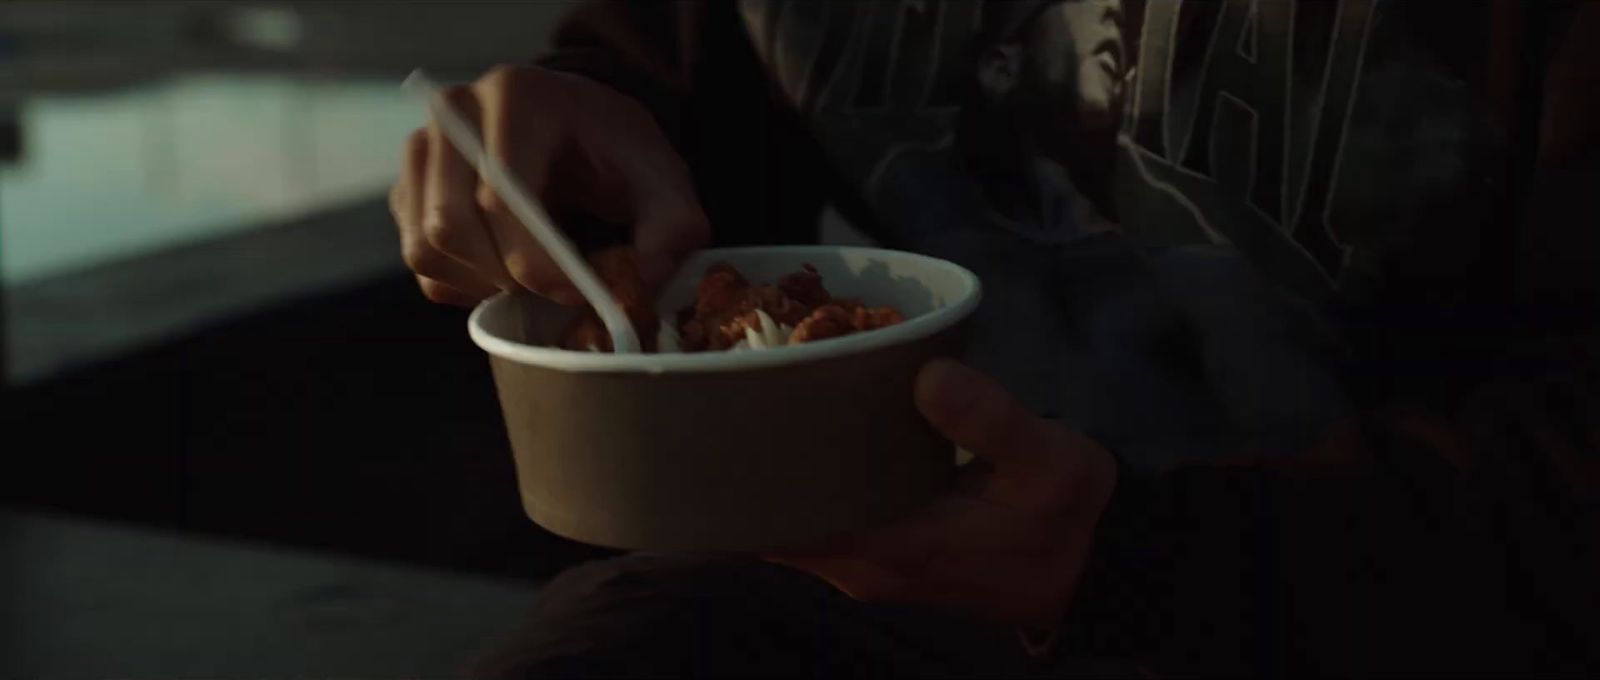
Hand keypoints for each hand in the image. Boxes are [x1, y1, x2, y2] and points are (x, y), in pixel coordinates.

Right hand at [390, 65, 708, 305]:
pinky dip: (464, 285)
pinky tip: (506, 269)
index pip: (501, 194)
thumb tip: (643, 281)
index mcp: (517, 98)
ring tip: (533, 277)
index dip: (536, 262)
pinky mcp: (409, 190)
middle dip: (507, 277)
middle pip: (450, 224)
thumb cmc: (615, 151)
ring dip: (483, 284)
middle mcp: (454, 115)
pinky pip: (420, 263)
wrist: (579, 128)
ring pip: (425, 248)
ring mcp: (422, 151)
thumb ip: (672, 226)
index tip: (577, 293)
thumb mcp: (662, 178)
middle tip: (555, 290)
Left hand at [767, 359, 1117, 628]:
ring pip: (791, 527)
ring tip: (763, 401)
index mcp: (898, 546)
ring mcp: (868, 568)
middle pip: (775, 523)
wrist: (1091, 573)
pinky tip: (804, 434)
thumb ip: (991, 420)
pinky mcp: (879, 558)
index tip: (736, 412)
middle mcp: (865, 567)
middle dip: (754, 465)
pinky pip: (817, 524)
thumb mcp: (1050, 461)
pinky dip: (803, 485)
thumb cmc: (1068, 516)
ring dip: (774, 475)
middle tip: (740, 387)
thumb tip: (928, 376)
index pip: (791, 520)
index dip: (756, 472)